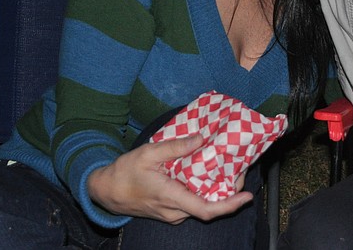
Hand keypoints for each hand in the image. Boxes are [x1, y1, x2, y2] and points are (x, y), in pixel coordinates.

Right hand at [87, 135, 252, 223]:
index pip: (206, 209)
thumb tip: (201, 138)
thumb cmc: (124, 173)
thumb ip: (175, 147)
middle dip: (229, 192)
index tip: (246, 196)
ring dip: (217, 191)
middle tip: (240, 170)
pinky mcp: (170, 212)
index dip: (229, 205)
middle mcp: (175, 211)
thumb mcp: (148, 153)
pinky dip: (204, 192)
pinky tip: (209, 174)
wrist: (105, 191)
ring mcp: (172, 214)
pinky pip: (193, 204)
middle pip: (209, 207)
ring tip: (228, 168)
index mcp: (171, 197)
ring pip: (202, 206)